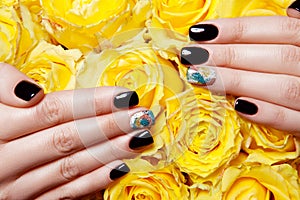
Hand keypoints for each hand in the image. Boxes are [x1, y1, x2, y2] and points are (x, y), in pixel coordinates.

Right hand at [0, 63, 154, 198]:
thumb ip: (2, 85)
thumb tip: (33, 92)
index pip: (54, 110)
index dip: (94, 103)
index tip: (126, 96)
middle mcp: (6, 159)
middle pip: (68, 138)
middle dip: (110, 126)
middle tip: (142, 117)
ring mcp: (17, 186)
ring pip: (70, 166)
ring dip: (109, 152)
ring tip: (139, 138)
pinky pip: (65, 193)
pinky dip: (94, 180)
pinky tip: (120, 167)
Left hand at [180, 1, 299, 132]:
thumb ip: (292, 34)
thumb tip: (290, 8)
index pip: (279, 30)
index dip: (238, 29)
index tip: (201, 32)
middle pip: (276, 57)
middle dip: (229, 55)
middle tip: (193, 56)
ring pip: (281, 87)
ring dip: (237, 81)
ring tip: (201, 76)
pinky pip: (294, 120)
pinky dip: (267, 113)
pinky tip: (237, 106)